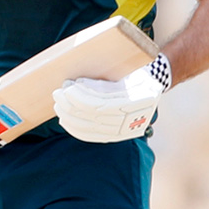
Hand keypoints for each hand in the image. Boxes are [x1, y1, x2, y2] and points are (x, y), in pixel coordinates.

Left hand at [53, 54, 170, 142]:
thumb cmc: (137, 76)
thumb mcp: (127, 72)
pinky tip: (64, 121)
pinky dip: (76, 129)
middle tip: (57, 93)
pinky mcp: (116, 136)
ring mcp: (124, 131)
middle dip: (71, 106)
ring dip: (70, 117)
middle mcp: (133, 120)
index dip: (82, 98)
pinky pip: (93, 136)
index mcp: (139, 101)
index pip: (103, 105)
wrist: (151, 91)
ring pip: (91, 128)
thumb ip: (106, 80)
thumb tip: (78, 84)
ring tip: (58, 105)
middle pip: (94, 117)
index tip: (68, 87)